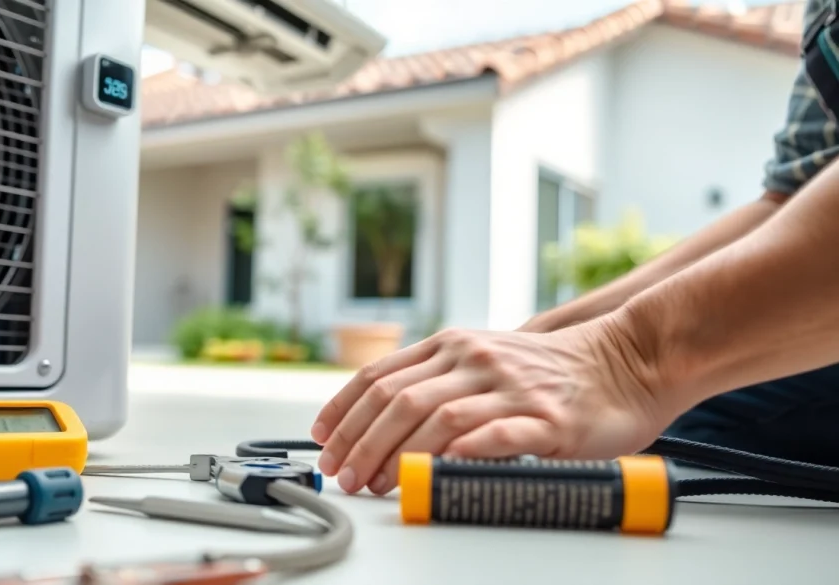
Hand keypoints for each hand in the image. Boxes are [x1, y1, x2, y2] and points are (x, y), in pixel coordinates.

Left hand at [309, 321, 669, 495]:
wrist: (624, 360)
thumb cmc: (549, 371)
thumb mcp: (482, 361)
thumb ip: (437, 380)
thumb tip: (377, 422)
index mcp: (452, 345)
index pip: (380, 376)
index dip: (342, 411)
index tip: (323, 442)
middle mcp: (474, 359)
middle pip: (398, 401)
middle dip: (360, 442)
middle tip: (344, 476)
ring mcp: (510, 387)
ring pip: (437, 418)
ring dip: (397, 456)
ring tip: (376, 484)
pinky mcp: (546, 418)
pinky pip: (498, 435)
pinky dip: (463, 452)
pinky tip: (440, 470)